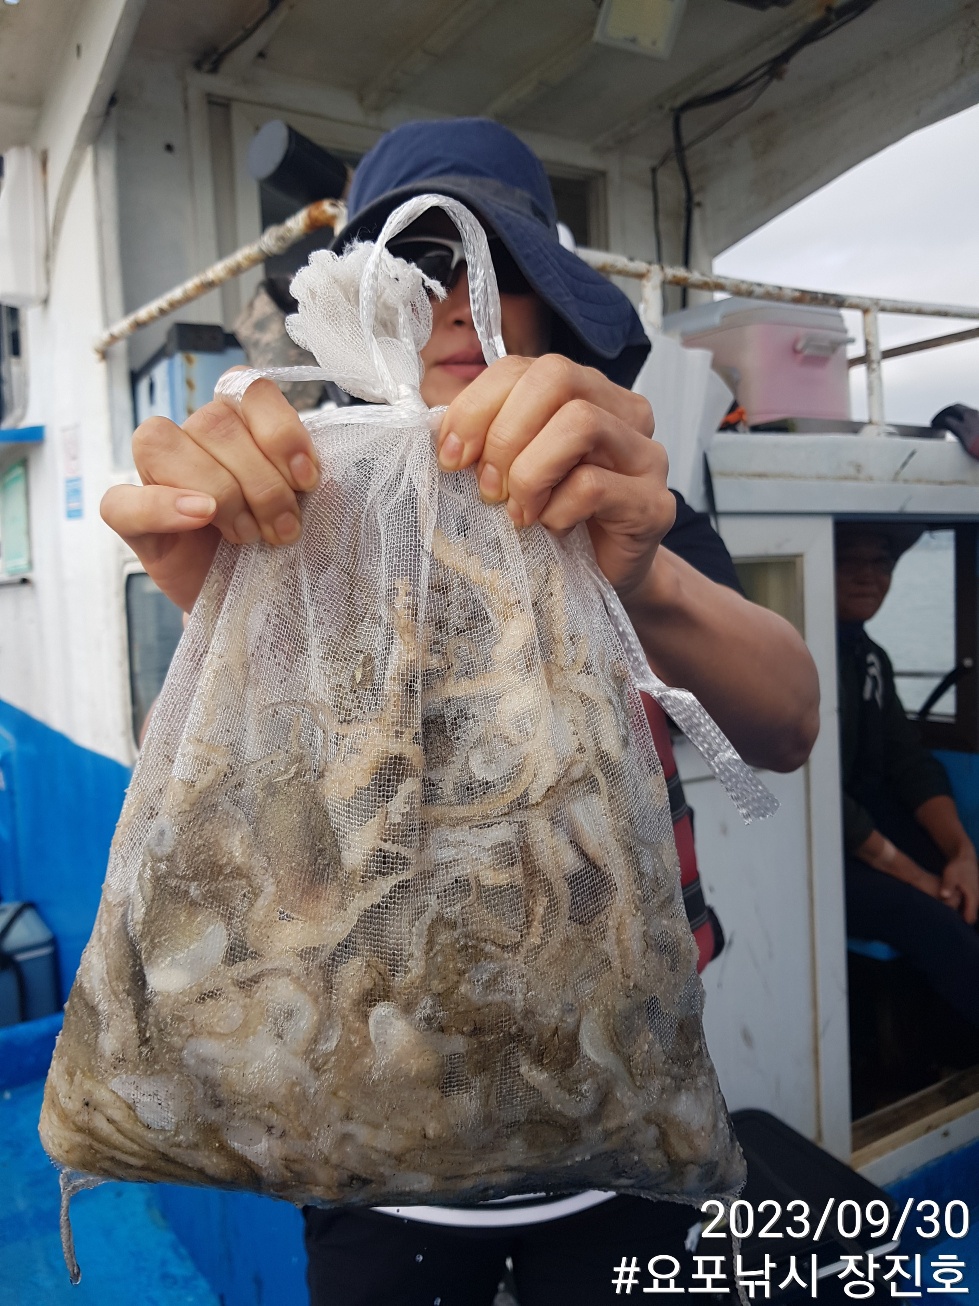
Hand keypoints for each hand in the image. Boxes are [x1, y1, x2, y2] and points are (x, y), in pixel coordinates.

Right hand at [101, 377, 319, 610]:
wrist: (258, 601)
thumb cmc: (283, 545)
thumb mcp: (308, 507)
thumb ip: (305, 477)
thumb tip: (308, 470)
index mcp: (239, 423)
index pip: (245, 388)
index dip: (279, 429)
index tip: (307, 479)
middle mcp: (194, 438)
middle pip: (214, 423)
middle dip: (261, 482)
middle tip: (286, 528)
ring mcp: (156, 475)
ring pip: (165, 444)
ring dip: (220, 492)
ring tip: (250, 536)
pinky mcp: (132, 520)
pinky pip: (122, 500)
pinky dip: (162, 505)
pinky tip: (201, 517)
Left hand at [436, 354, 673, 596]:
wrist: (603, 579)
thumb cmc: (554, 519)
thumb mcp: (513, 469)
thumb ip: (487, 438)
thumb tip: (438, 426)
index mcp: (586, 391)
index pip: (524, 367)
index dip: (476, 405)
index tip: (451, 456)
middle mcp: (624, 411)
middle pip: (556, 377)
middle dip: (505, 434)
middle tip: (488, 488)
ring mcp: (647, 455)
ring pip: (580, 423)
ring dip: (531, 472)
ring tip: (519, 512)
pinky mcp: (655, 504)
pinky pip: (593, 486)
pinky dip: (557, 511)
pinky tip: (552, 529)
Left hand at [940, 848, 978, 923]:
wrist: (965, 857)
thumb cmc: (956, 866)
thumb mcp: (949, 874)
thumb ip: (947, 885)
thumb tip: (944, 896)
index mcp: (973, 895)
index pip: (970, 917)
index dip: (960, 923)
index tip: (949, 925)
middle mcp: (978, 897)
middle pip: (971, 916)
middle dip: (961, 920)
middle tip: (947, 923)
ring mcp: (977, 894)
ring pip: (971, 910)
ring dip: (962, 914)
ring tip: (948, 917)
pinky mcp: (974, 892)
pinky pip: (970, 904)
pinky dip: (963, 907)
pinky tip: (952, 908)